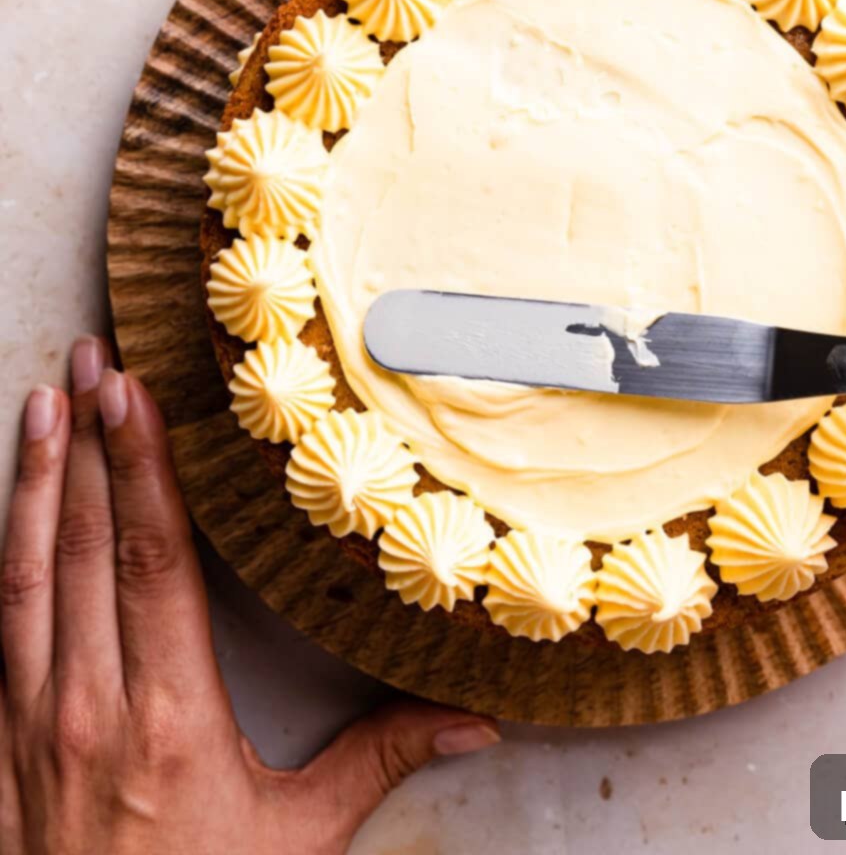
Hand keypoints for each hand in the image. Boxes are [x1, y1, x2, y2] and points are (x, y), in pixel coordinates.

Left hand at [2, 337, 498, 854]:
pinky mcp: (0, 743)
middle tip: (91, 360)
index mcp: (167, 719)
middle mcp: (86, 707)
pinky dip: (4, 553)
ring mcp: (30, 724)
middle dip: (88, 445)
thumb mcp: (297, 839)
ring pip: (22, 577)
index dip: (144, 473)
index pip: (152, 564)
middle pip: (81, 549)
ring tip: (42, 403)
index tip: (135, 400)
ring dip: (34, 481)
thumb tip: (476, 720)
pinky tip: (14, 506)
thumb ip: (382, 760)